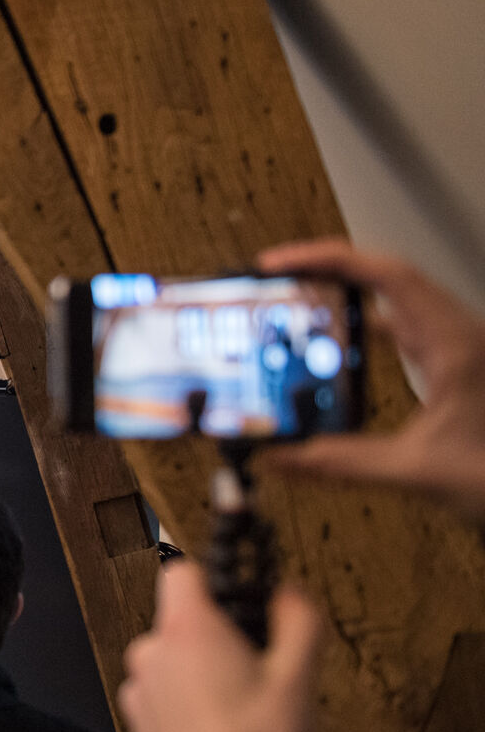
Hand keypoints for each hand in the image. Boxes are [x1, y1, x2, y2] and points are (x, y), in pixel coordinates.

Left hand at [118, 562, 322, 731]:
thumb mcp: (297, 680)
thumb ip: (297, 621)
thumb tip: (289, 592)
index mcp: (186, 629)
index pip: (182, 570)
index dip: (215, 578)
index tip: (241, 595)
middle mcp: (151, 652)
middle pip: (184, 620)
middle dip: (220, 636)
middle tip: (260, 670)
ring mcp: (139, 689)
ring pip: (176, 660)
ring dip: (205, 673)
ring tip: (244, 712)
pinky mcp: (137, 722)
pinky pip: (166, 694)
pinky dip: (189, 704)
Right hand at [256, 239, 484, 522]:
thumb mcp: (418, 472)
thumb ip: (342, 464)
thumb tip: (280, 458)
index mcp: (454, 344)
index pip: (387, 275)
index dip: (329, 260)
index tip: (280, 264)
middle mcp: (457, 334)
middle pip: (385, 276)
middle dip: (325, 269)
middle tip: (273, 279)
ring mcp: (457, 345)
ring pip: (394, 298)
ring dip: (344, 292)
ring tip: (294, 301)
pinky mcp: (454, 362)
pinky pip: (402, 325)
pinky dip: (364, 322)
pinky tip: (336, 343)